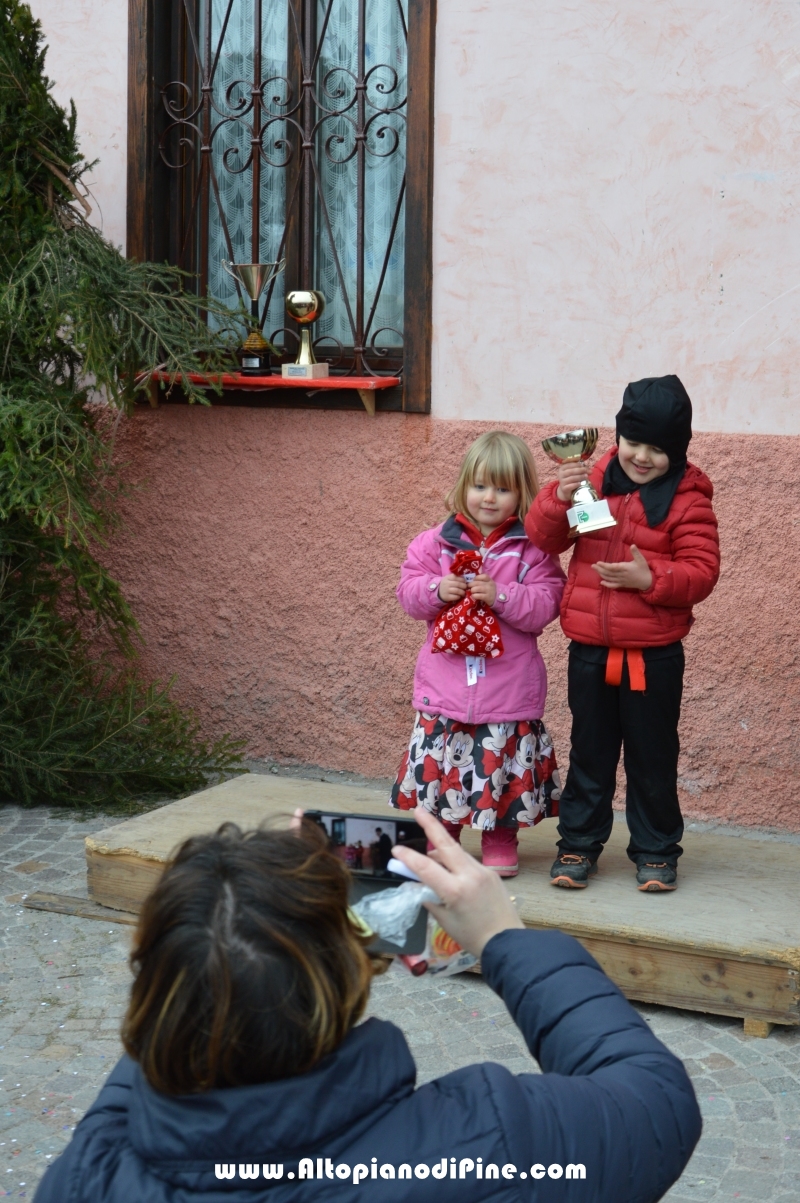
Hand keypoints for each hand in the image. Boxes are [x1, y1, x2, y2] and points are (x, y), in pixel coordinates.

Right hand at [390, 808, 523, 956]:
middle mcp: (469, 875)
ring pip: (457, 852)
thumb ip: (431, 899)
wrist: (507, 942)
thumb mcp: (445, 920)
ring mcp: (483, 871)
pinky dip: (455, 862)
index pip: (426, 867)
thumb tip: (420, 885)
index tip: (395, 850)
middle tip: (418, 810)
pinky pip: (468, 862)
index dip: (408, 857)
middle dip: (430, 825)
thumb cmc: (473, 937)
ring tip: (428, 856)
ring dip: (441, 850)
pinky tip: (450, 871)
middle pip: (446, 844)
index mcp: (455, 890)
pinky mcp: (491, 873)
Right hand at [437, 574, 466, 602]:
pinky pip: (455, 597)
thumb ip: (456, 578)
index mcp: (447, 578)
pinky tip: (459, 596)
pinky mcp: (447, 597)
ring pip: (457, 591)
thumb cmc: (447, 584)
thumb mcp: (449, 579)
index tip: (465, 582)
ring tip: (464, 592)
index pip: (456, 577)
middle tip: (466, 588)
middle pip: (458, 584)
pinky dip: (459, 596)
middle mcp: (446, 584)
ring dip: (462, 592)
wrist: (439, 592)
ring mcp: (446, 590)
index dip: (462, 580)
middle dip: (464, 586)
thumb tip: (466, 579)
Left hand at [468, 573, 495, 605]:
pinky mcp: (487, 597)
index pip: (482, 576)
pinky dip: (474, 596)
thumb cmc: (490, 590)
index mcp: (489, 580)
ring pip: (476, 589)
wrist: (497, 598)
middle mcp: (489, 585)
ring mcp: (488, 591)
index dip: (476, 578)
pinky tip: (474, 596)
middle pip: (476, 583)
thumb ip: (481, 580)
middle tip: (469, 587)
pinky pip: (477, 595)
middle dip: (470, 585)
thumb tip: (471, 580)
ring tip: (472, 592)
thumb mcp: (488, 583)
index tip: (474, 580)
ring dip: (472, 590)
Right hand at [556, 461, 588, 502]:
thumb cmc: (571, 479)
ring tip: (586, 477)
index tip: (585, 466)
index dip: (578, 465)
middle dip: (580, 470)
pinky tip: (580, 483)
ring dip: (580, 477)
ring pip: (572, 478)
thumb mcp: (575, 473)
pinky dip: (576, 484)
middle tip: (587, 471)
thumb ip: (582, 470)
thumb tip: (591, 471)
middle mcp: (561, 474)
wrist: (565, 490)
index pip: (570, 464)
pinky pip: (570, 486)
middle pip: (571, 471)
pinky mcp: (564, 488)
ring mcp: (562, 482)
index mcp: (563, 468)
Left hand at [592, 544, 652, 590]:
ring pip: (609, 578)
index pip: (613, 567)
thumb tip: (632, 545)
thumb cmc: (644, 569)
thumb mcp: (641, 560)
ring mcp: (621, 581)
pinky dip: (607, 584)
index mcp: (626, 568)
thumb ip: (636, 552)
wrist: (647, 581)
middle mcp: (622, 575)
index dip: (605, 566)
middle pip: (608, 573)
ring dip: (601, 574)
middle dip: (600, 569)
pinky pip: (613, 585)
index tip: (598, 562)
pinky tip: (601, 582)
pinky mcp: (622, 585)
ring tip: (595, 570)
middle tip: (592, 565)